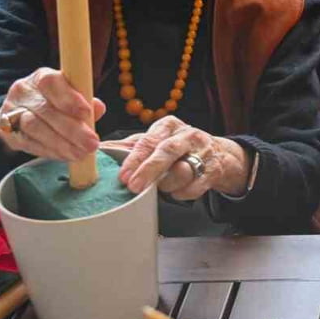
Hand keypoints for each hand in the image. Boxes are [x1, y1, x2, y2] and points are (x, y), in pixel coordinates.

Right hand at [0, 67, 105, 160]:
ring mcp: (11, 111)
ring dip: (60, 143)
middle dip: (72, 129)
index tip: (86, 113)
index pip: (51, 83)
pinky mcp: (6, 131)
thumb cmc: (54, 101)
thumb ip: (85, 100)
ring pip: (34, 127)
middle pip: (45, 110)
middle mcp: (23, 91)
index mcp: (42, 77)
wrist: (18, 111)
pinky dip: (49, 151)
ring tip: (80, 153)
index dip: (69, 98)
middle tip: (91, 143)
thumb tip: (98, 108)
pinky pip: (27, 143)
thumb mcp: (71, 95)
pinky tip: (65, 156)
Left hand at [118, 116, 247, 198]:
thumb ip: (131, 146)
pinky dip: (182, 193)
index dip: (134, 159)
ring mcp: (203, 151)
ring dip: (168, 184)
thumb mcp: (156, 141)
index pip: (149, 141)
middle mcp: (187, 135)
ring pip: (181, 171)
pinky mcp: (214, 169)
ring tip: (162, 186)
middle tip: (134, 187)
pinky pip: (194, 187)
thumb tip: (100, 151)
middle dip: (149, 170)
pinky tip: (178, 190)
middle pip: (167, 151)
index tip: (122, 175)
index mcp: (169, 126)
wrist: (219, 156)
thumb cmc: (179, 148)